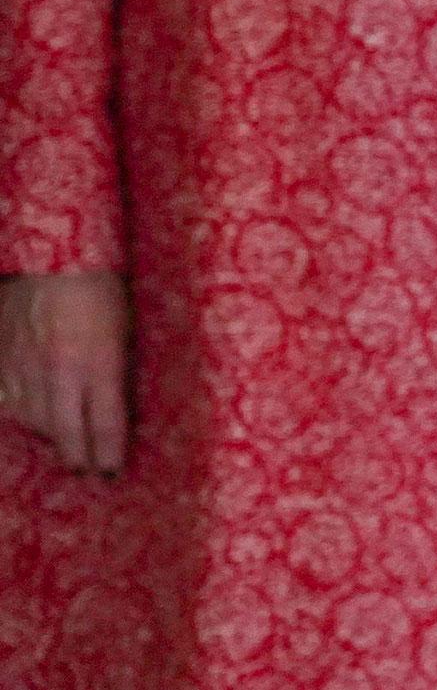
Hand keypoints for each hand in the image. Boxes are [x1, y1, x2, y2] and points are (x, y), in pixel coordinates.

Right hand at [0, 270, 129, 475]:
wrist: (56, 263)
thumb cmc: (103, 292)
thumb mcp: (125, 333)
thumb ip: (117, 374)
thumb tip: (118, 413)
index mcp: (99, 364)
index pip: (105, 426)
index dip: (107, 455)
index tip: (111, 472)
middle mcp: (60, 373)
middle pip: (66, 433)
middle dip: (78, 458)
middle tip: (87, 471)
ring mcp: (25, 370)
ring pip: (35, 421)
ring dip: (51, 434)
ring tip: (66, 440)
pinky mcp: (1, 364)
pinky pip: (8, 402)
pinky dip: (22, 411)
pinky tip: (36, 412)